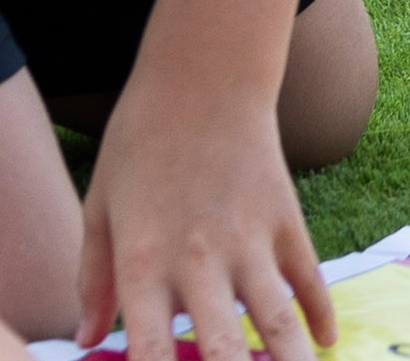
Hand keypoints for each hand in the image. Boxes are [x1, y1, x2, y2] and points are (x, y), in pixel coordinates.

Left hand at [77, 86, 330, 360]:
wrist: (205, 76)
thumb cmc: (139, 142)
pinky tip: (324, 345)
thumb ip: (93, 279)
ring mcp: (251, 242)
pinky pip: (309, 280)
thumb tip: (86, 341)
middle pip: (227, 351)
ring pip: (278, 324)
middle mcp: (201, 261)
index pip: (153, 351)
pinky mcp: (287, 222)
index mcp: (146, 262)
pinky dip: (320, 316)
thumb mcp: (99, 208)